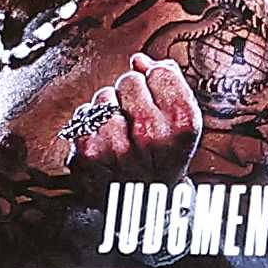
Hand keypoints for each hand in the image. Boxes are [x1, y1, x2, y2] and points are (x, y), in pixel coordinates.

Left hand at [46, 43, 207, 178]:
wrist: (146, 207)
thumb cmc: (165, 160)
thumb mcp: (185, 124)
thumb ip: (170, 84)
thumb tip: (139, 59)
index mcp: (182, 124)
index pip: (160, 72)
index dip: (157, 82)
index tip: (158, 99)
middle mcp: (150, 135)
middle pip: (129, 81)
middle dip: (132, 94)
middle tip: (138, 118)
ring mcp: (116, 148)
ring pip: (103, 96)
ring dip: (110, 109)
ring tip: (121, 131)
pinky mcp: (86, 157)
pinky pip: (82, 115)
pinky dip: (90, 124)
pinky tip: (104, 139)